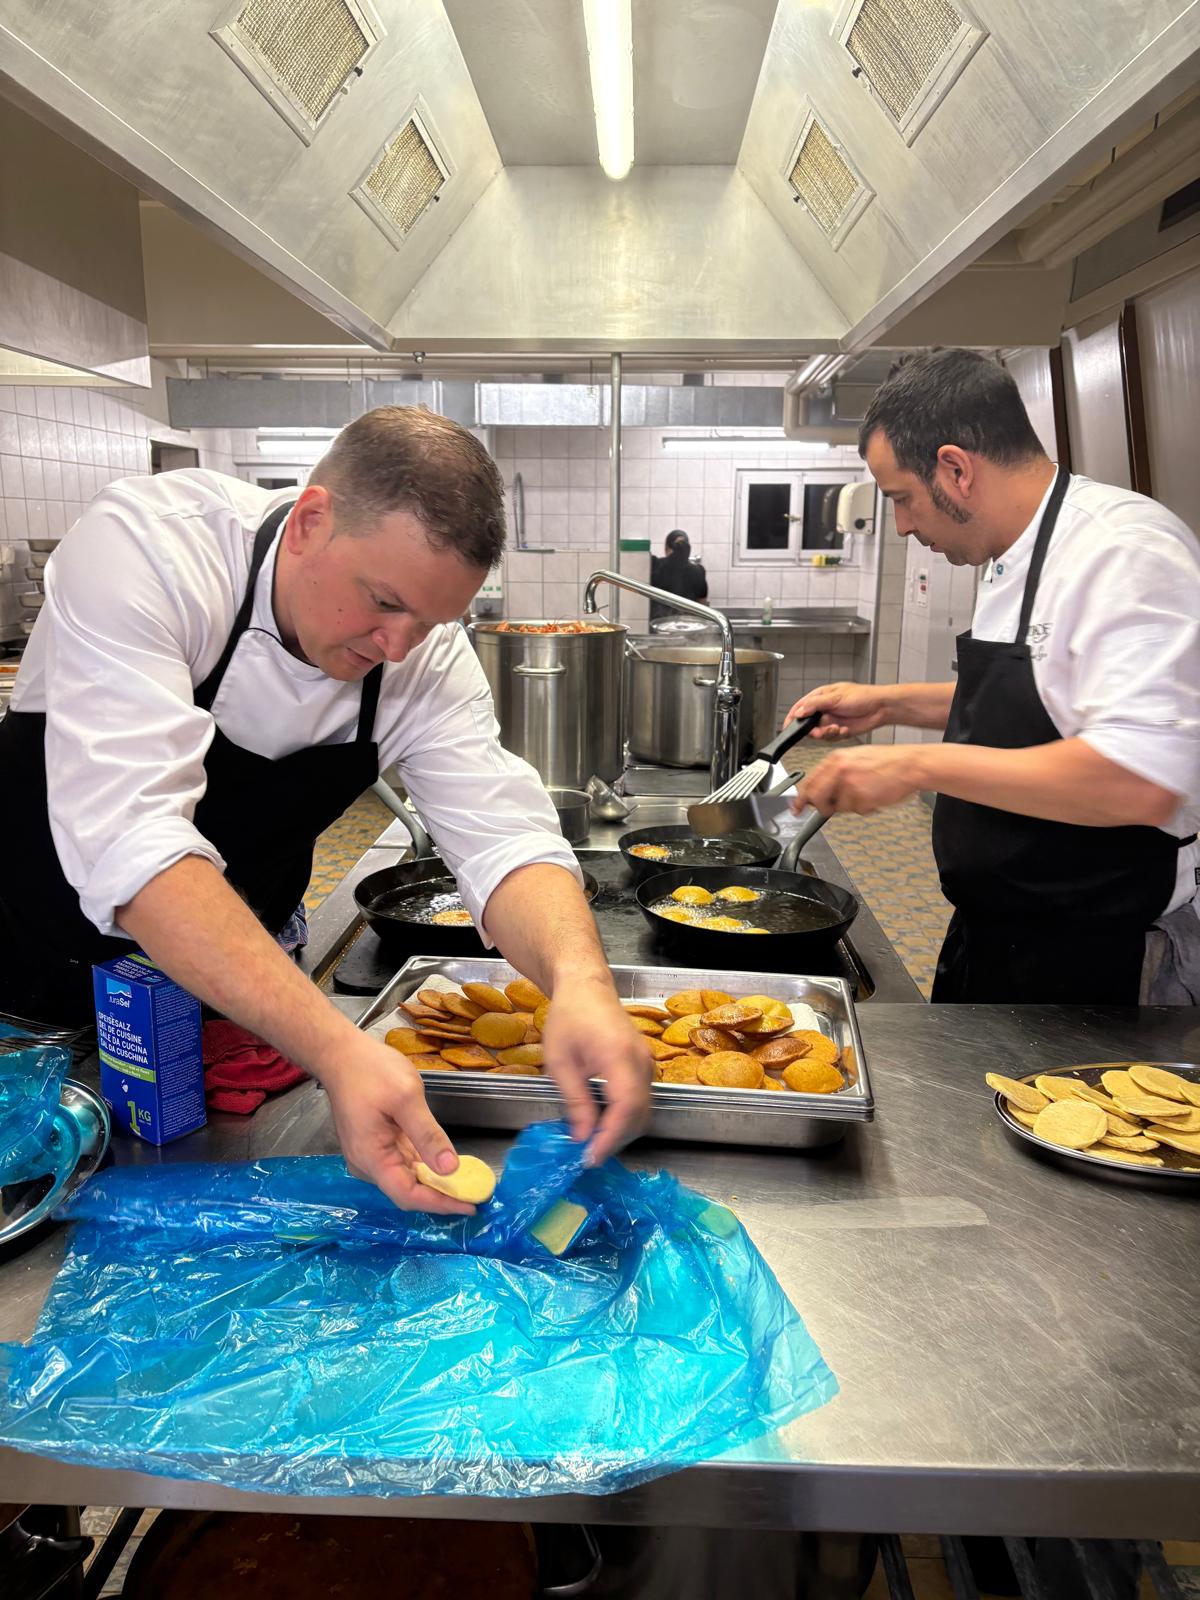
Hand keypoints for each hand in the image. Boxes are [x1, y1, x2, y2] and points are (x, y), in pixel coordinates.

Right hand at [319, 1035, 475, 1214]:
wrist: (341, 1054)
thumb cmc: (370, 1072)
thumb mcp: (406, 1098)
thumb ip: (428, 1135)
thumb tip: (450, 1169)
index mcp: (372, 1158)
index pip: (408, 1195)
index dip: (440, 1203)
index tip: (469, 1206)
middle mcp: (367, 1164)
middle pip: (407, 1191)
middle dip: (441, 1195)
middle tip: (474, 1194)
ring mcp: (369, 1155)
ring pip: (405, 1178)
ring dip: (434, 1181)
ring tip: (465, 1182)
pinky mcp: (374, 1144)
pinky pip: (401, 1162)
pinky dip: (424, 1166)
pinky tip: (443, 1163)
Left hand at [541, 977, 652, 1164]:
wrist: (586, 986)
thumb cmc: (568, 1018)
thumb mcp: (560, 1062)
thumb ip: (575, 1101)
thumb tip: (583, 1137)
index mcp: (620, 1057)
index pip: (625, 1108)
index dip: (610, 1138)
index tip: (591, 1157)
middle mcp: (641, 1062)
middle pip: (640, 1115)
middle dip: (616, 1139)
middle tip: (588, 1155)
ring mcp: (647, 1063)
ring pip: (644, 1110)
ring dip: (621, 1130)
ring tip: (593, 1141)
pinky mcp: (644, 1064)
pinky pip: (642, 1099)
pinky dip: (626, 1116)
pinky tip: (603, 1121)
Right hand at [784, 681, 892, 740]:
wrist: (880, 708)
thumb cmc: (862, 696)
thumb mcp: (835, 697)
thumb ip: (814, 705)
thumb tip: (799, 711)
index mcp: (820, 697)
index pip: (800, 707)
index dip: (792, 717)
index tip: (787, 726)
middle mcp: (824, 710)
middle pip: (807, 723)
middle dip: (812, 730)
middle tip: (818, 731)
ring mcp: (831, 721)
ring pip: (819, 733)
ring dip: (826, 733)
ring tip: (836, 728)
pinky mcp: (839, 731)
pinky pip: (830, 738)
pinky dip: (836, 735)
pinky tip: (845, 729)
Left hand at [792, 744, 923, 816]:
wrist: (909, 764)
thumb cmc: (887, 761)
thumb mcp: (855, 758)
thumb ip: (835, 772)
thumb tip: (821, 788)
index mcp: (836, 759)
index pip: (810, 781)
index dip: (801, 798)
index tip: (797, 807)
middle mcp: (839, 770)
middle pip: (817, 797)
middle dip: (821, 807)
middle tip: (827, 810)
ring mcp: (850, 784)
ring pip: (838, 806)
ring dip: (850, 805)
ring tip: (866, 792)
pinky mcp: (862, 797)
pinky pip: (856, 810)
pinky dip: (864, 807)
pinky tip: (874, 795)